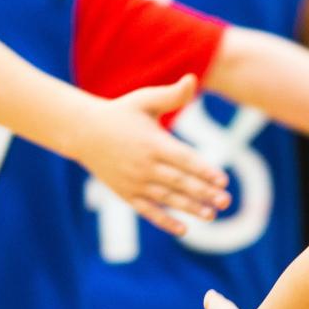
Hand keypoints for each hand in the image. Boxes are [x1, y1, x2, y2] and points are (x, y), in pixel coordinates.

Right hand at [89, 77, 228, 236]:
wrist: (83, 131)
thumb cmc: (120, 113)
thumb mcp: (144, 99)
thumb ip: (171, 94)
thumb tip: (192, 79)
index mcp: (153, 143)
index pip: (184, 160)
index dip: (204, 170)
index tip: (223, 180)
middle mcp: (144, 165)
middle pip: (179, 182)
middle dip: (203, 192)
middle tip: (226, 201)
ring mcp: (134, 182)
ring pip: (167, 198)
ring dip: (190, 208)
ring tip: (211, 215)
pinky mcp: (125, 193)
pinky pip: (148, 211)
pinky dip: (165, 221)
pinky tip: (183, 229)